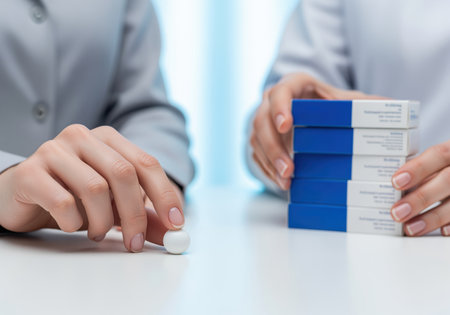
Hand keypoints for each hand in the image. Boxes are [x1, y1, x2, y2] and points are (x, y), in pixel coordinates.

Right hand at [0, 124, 183, 251]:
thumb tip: (171, 231)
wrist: (20, 195)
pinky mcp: (30, 172)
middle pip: (124, 174)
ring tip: (96, 233)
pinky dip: (73, 221)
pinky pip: (63, 201)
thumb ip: (141, 214)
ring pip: (95, 188)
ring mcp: (54, 151)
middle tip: (135, 242)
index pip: (146, 163)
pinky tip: (70, 225)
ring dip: (102, 221)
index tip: (176, 223)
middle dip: (135, 214)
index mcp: (108, 139)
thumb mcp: (112, 204)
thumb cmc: (71, 196)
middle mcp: (82, 137)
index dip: (165, 194)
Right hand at [250, 73, 381, 189]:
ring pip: (255, 139)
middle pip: (262, 121)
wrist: (309, 111)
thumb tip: (393, 109)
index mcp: (293, 85)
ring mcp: (263, 120)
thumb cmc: (329, 104)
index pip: (280, 92)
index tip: (286, 126)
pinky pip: (255, 153)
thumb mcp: (346, 102)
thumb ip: (365, 105)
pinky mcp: (259, 138)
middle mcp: (271, 101)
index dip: (280, 108)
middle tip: (289, 170)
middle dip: (273, 147)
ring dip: (269, 162)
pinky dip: (266, 168)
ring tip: (285, 183)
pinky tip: (279, 182)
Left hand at [391, 141, 449, 235]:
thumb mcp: (441, 163)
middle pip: (447, 180)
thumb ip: (425, 173)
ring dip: (433, 217)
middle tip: (397, 212)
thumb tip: (395, 191)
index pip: (438, 155)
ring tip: (411, 228)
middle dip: (420, 198)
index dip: (417, 168)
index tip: (396, 181)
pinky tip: (442, 231)